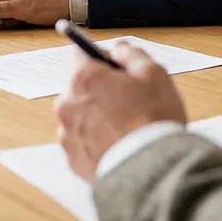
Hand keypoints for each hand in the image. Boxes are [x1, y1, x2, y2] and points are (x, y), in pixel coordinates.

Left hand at [54, 42, 187, 181]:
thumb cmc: (153, 120)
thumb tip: (118, 49)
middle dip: (101, 88)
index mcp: (84, 79)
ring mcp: (68, 134)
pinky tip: (120, 143)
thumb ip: (131, 53)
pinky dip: (96, 139)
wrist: (151, 171)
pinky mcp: (73, 159)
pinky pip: (83, 140)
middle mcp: (67, 105)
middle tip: (130, 99)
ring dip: (98, 115)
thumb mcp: (153, 73)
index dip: (101, 56)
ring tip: (127, 126)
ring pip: (81, 114)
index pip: (80, 53)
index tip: (115, 65)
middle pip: (81, 86)